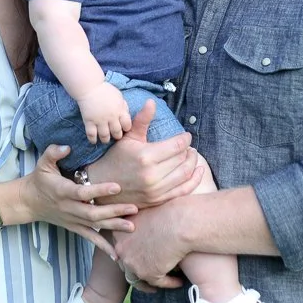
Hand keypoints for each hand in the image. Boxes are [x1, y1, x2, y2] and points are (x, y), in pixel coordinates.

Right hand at [19, 145, 137, 258]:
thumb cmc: (39, 179)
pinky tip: (117, 255)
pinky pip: (89, 238)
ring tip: (132, 226)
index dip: (100, 190)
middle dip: (114, 211)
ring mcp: (72, 219)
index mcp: (63, 191)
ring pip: (95, 226)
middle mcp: (69, 207)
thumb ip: (54, 152)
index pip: (83, 193)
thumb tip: (67, 147)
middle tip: (134, 208)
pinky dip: (103, 246)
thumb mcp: (43, 163)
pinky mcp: (74, 227)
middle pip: (93, 213)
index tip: (117, 186)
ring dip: (114, 226)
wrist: (28, 202)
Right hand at [77, 81, 131, 143]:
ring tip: (105, 139)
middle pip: (116, 132)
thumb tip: (126, 114)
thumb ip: (123, 106)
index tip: (123, 128)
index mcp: (120, 110)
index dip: (126, 128)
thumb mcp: (118, 96)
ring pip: (105, 136)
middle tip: (115, 136)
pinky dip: (93, 139)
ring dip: (106, 139)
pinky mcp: (89, 121)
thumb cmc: (105, 90)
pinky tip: (94, 140)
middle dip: (117, 135)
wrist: (90, 87)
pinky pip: (91, 134)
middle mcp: (111, 116)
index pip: (127, 124)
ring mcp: (100, 120)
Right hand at [88, 100, 202, 206]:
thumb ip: (142, 120)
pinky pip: (183, 191)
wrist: (103, 184)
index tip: (186, 136)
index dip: (185, 139)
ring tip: (192, 156)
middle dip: (189, 151)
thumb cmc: (116, 157)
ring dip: (193, 163)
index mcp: (146, 156)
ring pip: (185, 174)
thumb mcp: (128, 137)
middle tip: (189, 146)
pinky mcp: (157, 200)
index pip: (176, 146)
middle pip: (182, 159)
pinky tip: (199, 172)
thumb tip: (152, 102)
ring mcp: (155, 190)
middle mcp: (152, 175)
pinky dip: (195, 181)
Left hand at [115, 201, 187, 288]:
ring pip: (139, 278)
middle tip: (152, 271)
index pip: (123, 246)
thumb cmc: (169, 210)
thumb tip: (145, 232)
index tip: (145, 254)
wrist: (180, 221)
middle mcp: (121, 248)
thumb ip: (141, 223)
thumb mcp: (148, 213)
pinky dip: (169, 282)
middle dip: (139, 268)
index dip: (134, 251)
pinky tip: (179, 281)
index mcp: (119, 231)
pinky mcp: (148, 273)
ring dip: (152, 280)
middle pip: (128, 263)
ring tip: (166, 280)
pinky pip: (158, 282)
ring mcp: (133, 262)